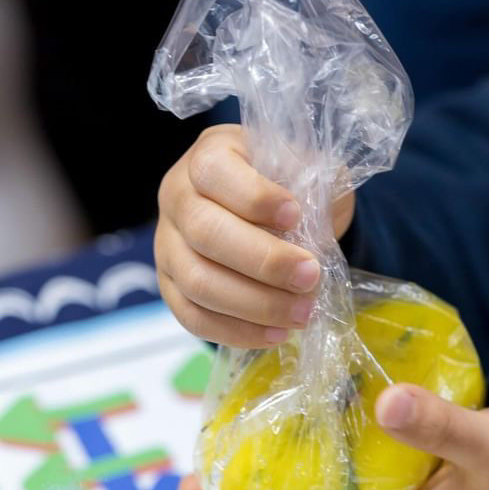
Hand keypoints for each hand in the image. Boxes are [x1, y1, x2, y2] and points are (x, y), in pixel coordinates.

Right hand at [155, 124, 355, 347]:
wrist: (273, 215)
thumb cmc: (291, 188)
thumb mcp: (312, 171)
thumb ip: (319, 186)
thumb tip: (319, 221)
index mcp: (210, 156)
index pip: (215, 172)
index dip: (254, 197)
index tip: (296, 216)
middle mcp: (177, 197)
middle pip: (205, 233)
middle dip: (264, 262)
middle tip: (311, 277)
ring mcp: (168, 246)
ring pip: (198, 282)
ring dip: (255, 305)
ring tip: (302, 313)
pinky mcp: (172, 288)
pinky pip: (194, 318)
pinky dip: (237, 332)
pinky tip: (277, 334)